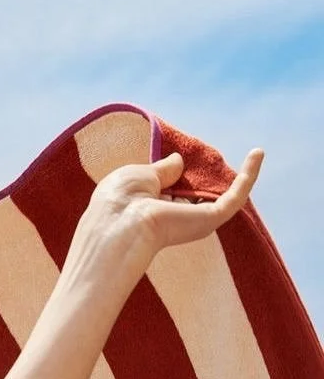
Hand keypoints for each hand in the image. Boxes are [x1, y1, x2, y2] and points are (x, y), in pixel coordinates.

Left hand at [64, 148, 264, 284]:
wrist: (120, 224)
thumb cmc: (120, 200)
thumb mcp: (140, 175)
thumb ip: (162, 169)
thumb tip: (178, 160)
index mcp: (154, 208)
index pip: (174, 194)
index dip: (181, 177)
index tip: (188, 160)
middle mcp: (175, 218)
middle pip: (199, 198)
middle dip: (209, 180)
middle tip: (221, 158)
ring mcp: (194, 221)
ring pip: (223, 199)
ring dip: (241, 176)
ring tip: (257, 154)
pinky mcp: (210, 220)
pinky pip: (235, 197)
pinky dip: (249, 175)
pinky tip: (258, 154)